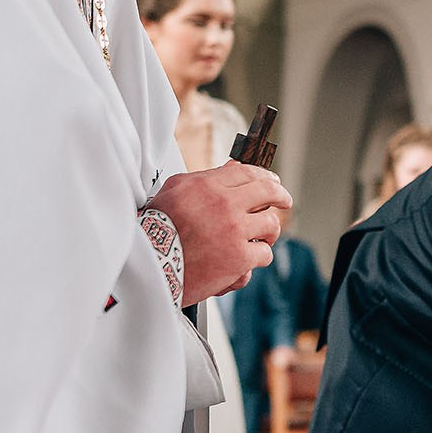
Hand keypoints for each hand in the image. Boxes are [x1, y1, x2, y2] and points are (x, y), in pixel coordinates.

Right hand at [149, 163, 292, 303]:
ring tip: (260, 239)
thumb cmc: (155, 230)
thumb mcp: (174, 191)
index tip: (273, 183)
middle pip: (270, 192)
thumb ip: (205, 178)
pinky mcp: (240, 258)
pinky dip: (254, 261)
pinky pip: (263, 255)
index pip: (249, 173)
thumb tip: (233, 167)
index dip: (266, 177)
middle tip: (284, 202)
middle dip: (281, 196)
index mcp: (209, 186)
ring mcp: (236, 231)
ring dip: (267, 233)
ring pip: (271, 225)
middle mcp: (226, 205)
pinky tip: (242, 264)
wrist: (147, 264)